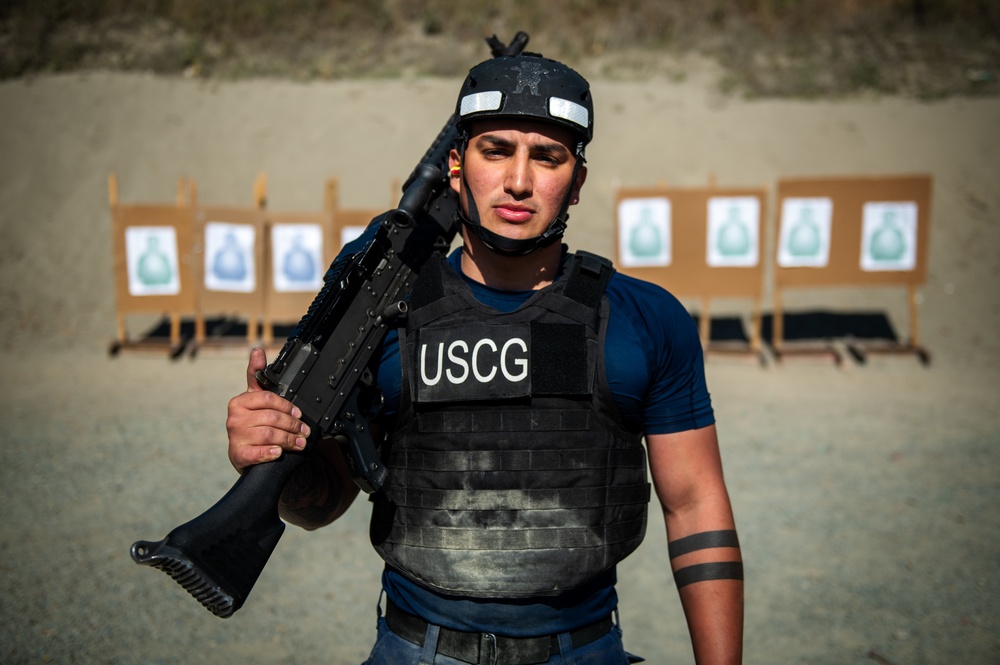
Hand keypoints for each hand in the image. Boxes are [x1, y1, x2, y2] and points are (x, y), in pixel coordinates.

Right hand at [226, 347, 310, 471]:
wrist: (244, 453)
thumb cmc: (253, 423)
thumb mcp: (255, 399)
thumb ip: (256, 375)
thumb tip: (257, 350)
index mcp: (239, 402)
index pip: (267, 398)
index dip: (287, 406)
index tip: (299, 413)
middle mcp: (234, 418)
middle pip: (271, 417)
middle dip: (293, 425)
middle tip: (305, 431)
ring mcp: (235, 437)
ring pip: (268, 434)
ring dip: (288, 439)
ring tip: (300, 443)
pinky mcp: (237, 455)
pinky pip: (256, 453)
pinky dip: (270, 452)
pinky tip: (278, 452)